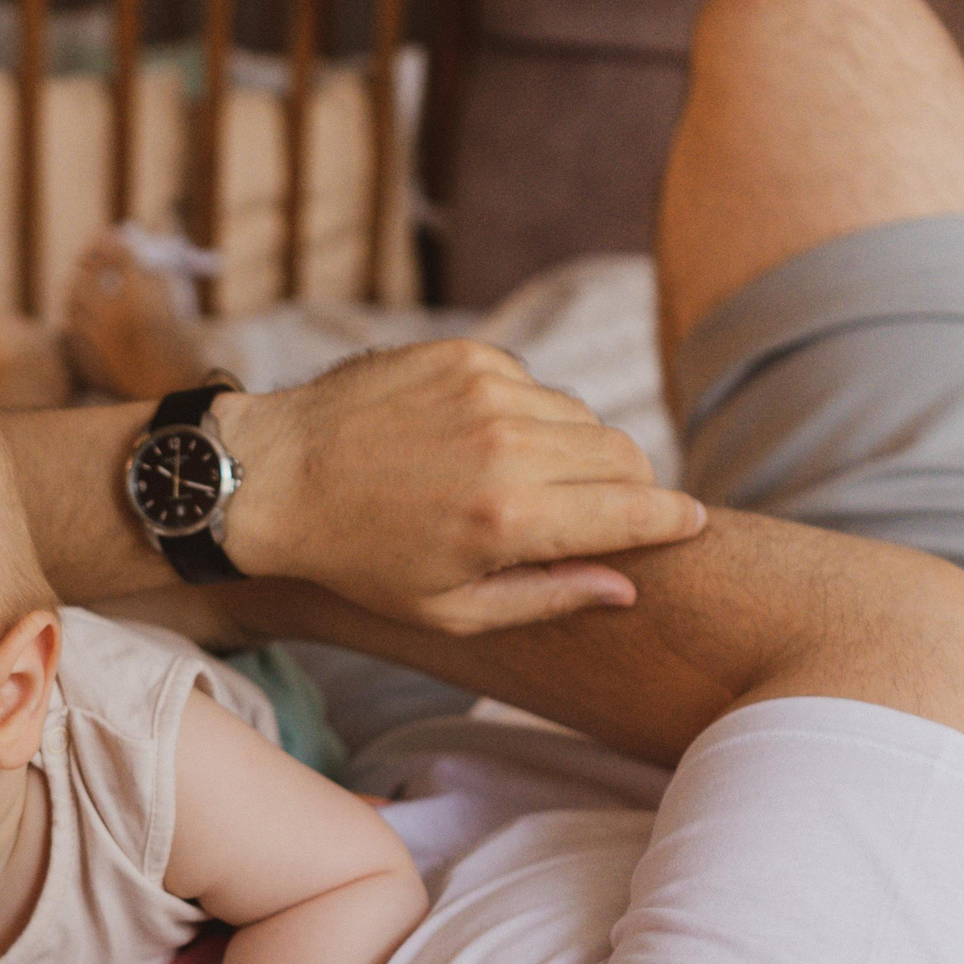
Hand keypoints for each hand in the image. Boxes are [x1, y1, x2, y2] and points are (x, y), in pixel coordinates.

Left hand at [215, 338, 706, 633]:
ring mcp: (489, 390)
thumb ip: (547, 597)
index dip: (675, 520)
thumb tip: (627, 584)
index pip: (640, 509)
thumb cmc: (358, 559)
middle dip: (625, 489)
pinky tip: (470, 442)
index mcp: (510, 520)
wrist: (274, 476)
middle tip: (592, 514)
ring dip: (571, 452)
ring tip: (512, 483)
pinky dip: (524, 415)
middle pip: (626, 457)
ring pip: (584, 418)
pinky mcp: (468, 355)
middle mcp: (509, 446)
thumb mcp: (448, 608)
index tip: (688, 524)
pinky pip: (536, 386)